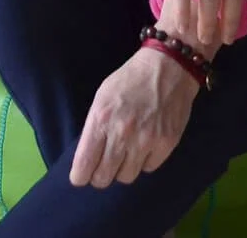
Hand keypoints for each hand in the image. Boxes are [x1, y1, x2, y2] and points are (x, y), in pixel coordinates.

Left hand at [69, 46, 198, 187]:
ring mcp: (145, 141)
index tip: (80, 177)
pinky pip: (148, 168)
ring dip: (122, 169)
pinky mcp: (166, 145)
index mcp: (100, 120)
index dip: (80, 176)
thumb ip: (95, 126)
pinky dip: (144, 162)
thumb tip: (88, 155)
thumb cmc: (129, 80)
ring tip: (125, 154)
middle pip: (104, 177)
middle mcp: (121, 134)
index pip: (84, 163)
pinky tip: (144, 147)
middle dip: (99, 176)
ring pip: (126, 177)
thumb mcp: (102, 97)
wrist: (167, 68)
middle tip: (102, 168)